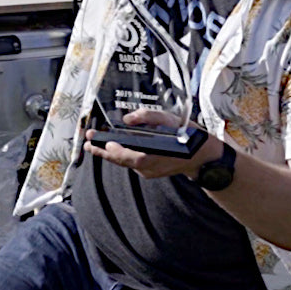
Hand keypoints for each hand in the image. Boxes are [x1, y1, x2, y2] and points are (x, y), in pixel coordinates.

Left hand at [83, 108, 214, 179]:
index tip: (105, 143)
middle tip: (87, 143)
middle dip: (103, 152)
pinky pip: (132, 163)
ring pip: (126, 163)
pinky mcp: (150, 171)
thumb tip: (128, 118)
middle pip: (123, 162)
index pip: (132, 157)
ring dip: (109, 154)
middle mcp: (151, 167)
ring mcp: (150, 172)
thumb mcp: (172, 121)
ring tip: (94, 145)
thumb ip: (149, 117)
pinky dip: (121, 156)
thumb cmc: (188, 136)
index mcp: (157, 156)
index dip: (117, 152)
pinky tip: (113, 148)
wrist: (203, 156)